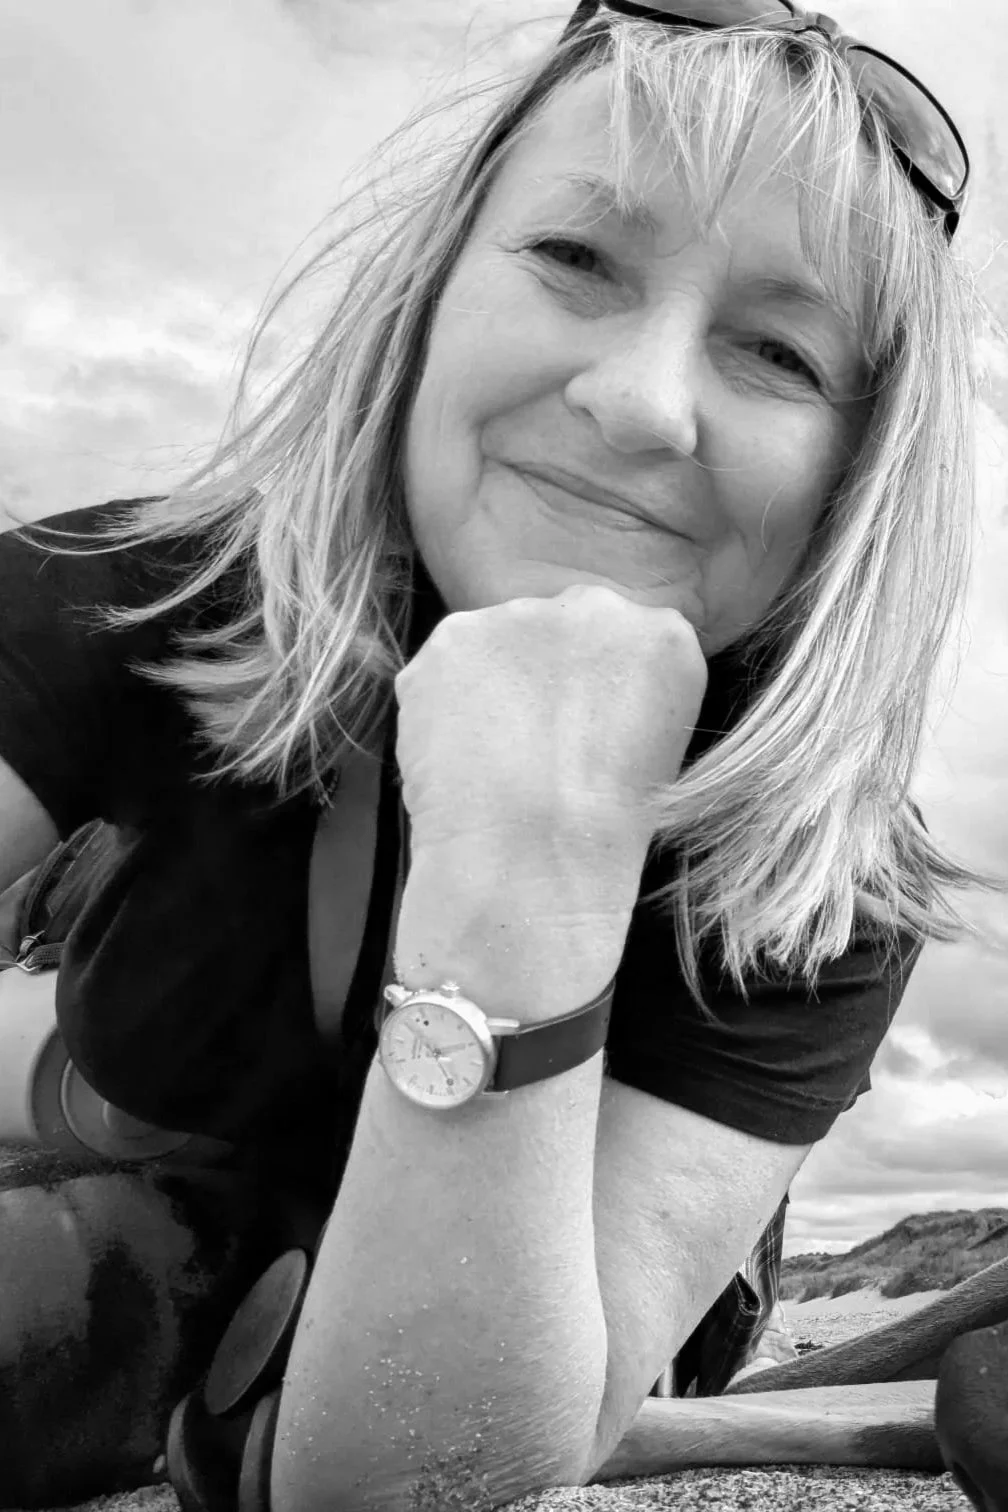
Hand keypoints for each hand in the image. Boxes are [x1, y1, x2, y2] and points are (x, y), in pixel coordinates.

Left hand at [394, 582, 707, 860]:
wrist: (530, 858)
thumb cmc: (602, 835)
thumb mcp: (659, 756)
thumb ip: (628, 697)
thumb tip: (585, 692)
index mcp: (664, 636)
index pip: (623, 642)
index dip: (594, 689)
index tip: (581, 732)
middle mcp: (598, 607)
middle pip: (559, 629)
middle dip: (541, 674)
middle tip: (531, 746)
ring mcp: (521, 615)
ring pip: (497, 644)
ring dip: (490, 688)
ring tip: (492, 759)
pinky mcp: (455, 635)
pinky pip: (443, 667)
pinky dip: (440, 706)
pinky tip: (457, 756)